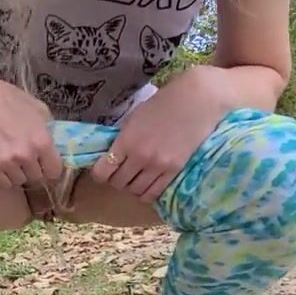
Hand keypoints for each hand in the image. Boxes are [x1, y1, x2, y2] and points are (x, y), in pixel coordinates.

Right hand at [0, 62, 63, 187]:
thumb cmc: (6, 98)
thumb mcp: (37, 107)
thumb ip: (48, 129)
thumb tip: (53, 144)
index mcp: (43, 141)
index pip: (54, 171)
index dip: (49, 167)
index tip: (43, 163)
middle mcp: (27, 155)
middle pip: (36, 178)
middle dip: (32, 169)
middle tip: (23, 159)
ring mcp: (8, 162)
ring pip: (19, 182)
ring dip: (16, 173)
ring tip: (9, 159)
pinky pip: (3, 183)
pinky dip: (2, 177)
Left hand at [90, 66, 227, 202]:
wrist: (196, 101)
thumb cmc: (163, 103)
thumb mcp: (134, 118)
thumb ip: (122, 138)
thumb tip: (110, 155)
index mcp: (126, 140)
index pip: (102, 171)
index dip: (98, 174)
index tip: (102, 170)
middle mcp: (140, 157)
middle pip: (117, 183)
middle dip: (115, 179)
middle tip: (120, 172)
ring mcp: (158, 166)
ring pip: (134, 191)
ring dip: (131, 187)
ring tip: (135, 178)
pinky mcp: (174, 171)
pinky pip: (153, 193)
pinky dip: (145, 193)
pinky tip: (146, 184)